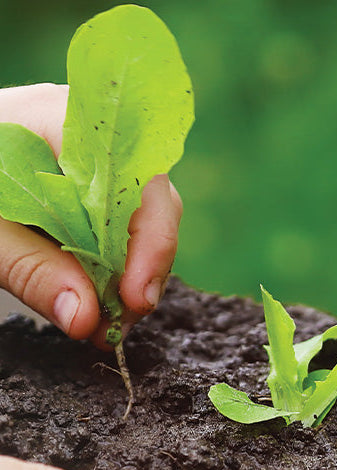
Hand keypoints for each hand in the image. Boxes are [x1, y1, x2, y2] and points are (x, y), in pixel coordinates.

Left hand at [0, 83, 182, 346]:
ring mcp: (82, 166)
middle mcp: (85, 139)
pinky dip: (103, 275)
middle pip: (147, 203)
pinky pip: (107, 234)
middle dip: (143, 268)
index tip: (136, 296)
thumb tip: (86, 317)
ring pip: (134, 224)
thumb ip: (29, 268)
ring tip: (102, 326)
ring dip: (125, 280)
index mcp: (59, 120)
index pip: (135, 177)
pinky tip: (92, 306)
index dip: (150, 237)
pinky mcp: (73, 196)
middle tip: (118, 324)